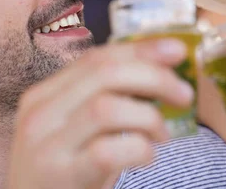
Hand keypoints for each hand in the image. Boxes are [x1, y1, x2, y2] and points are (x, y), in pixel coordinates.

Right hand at [7, 39, 193, 188]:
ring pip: (107, 108)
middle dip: (154, 78)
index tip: (178, 51)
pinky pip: (108, 151)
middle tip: (184, 96)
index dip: (141, 49)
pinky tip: (147, 156)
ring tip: (162, 135)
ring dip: (149, 117)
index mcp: (43, 95)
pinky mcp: (62, 176)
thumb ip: (102, 98)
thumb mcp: (74, 129)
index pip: (97, 58)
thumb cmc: (63, 172)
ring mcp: (47, 146)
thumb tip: (159, 67)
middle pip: (105, 75)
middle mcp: (40, 115)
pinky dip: (139, 148)